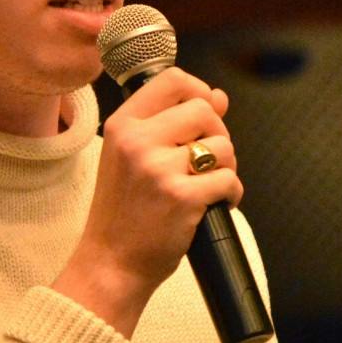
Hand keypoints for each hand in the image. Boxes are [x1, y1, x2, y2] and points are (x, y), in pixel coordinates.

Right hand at [53, 68, 242, 336]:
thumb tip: (219, 96)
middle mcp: (136, 141)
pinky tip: (212, 205)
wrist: (110, 262)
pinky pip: (229, 180)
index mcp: (122, 125)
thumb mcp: (132, 157)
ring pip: (223, 146)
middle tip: (206, 162)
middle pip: (204, 109)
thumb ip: (170, 123)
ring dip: (226, 167)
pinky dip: (231, 194)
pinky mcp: (182, 197)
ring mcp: (158, 169)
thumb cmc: (123, 211)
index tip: (204, 114)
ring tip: (206, 186)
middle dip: (218, 134)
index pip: (172, 80)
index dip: (199, 91)